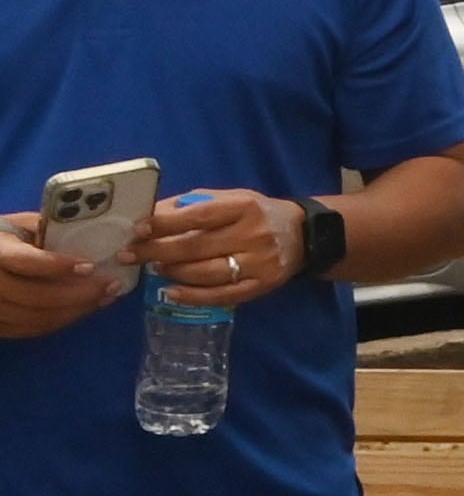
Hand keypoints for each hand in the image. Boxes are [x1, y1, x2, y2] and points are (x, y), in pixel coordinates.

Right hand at [0, 213, 122, 338]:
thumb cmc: (4, 239)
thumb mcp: (20, 225)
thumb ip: (47, 228)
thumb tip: (90, 229)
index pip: (27, 262)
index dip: (59, 266)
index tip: (91, 266)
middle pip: (35, 296)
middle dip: (79, 295)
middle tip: (111, 286)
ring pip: (35, 318)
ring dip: (75, 311)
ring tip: (104, 298)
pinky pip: (29, 329)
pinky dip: (60, 321)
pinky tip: (82, 309)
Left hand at [128, 190, 300, 308]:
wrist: (303, 236)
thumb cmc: (256, 213)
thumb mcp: (230, 198)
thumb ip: (192, 205)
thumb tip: (148, 214)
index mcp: (244, 207)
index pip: (198, 216)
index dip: (165, 224)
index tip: (137, 229)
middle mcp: (253, 234)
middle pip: (197, 247)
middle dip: (157, 251)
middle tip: (129, 254)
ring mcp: (258, 263)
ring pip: (206, 273)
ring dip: (173, 272)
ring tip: (154, 268)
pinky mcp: (261, 286)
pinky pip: (221, 295)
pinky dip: (192, 296)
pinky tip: (171, 292)